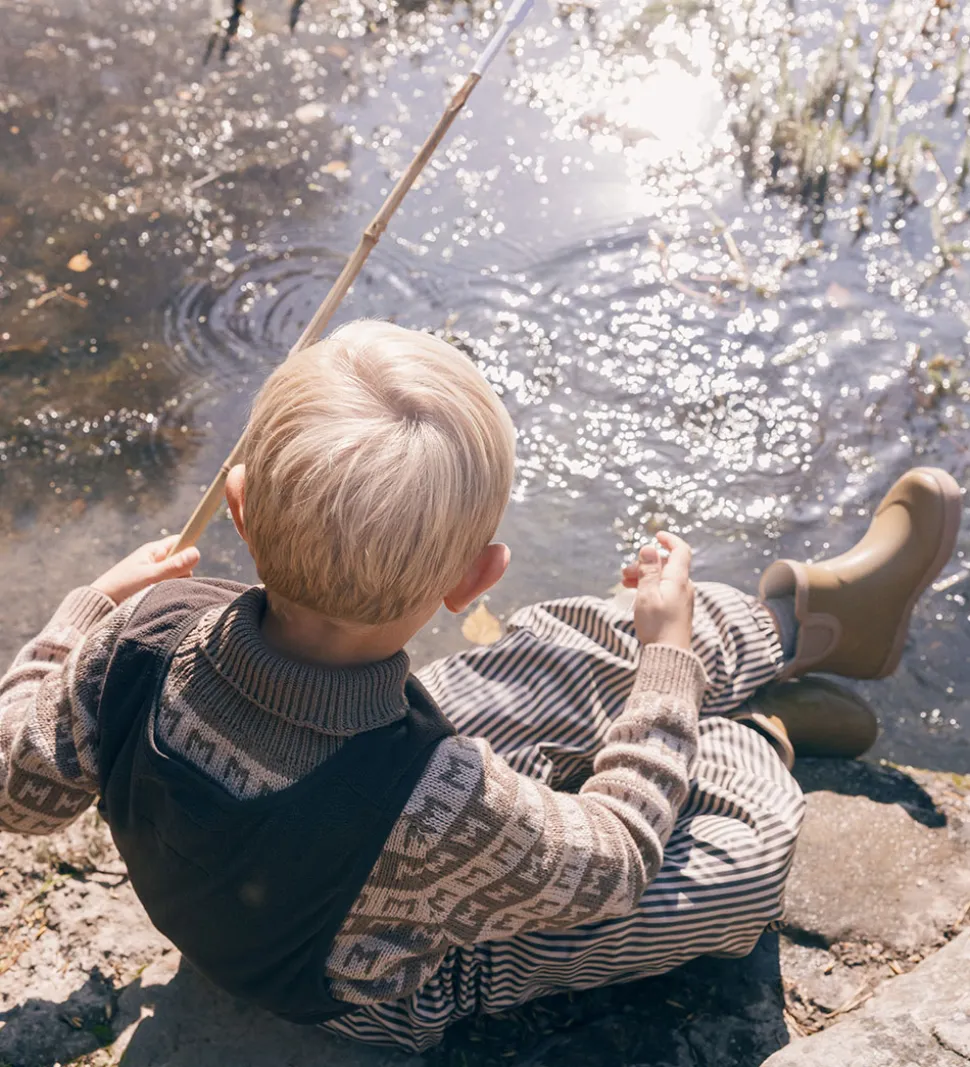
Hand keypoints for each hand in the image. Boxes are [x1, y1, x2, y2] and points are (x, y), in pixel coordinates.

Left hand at [91, 535, 200, 605]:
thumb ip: (174, 566)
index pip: (180, 541)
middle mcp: (156, 560)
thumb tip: (196, 552)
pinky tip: (160, 600)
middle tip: (171, 583)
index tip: (193, 560)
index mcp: (154, 550)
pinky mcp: (152, 588)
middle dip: (183, 573)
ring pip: (177, 577)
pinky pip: (170, 587)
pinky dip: (168, 593)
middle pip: (182, 561)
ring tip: (160, 594)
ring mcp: (154, 574)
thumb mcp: (150, 576)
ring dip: (174, 585)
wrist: (101, 605)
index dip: (189, 547)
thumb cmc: (122, 587)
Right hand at [620, 532, 693, 647]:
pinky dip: (649, 587)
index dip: (669, 539)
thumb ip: (648, 570)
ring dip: (644, 575)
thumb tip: (649, 548)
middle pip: (667, 565)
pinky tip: (636, 593)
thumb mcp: (647, 594)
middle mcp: (684, 586)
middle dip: (646, 563)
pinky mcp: (677, 609)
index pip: (680, 550)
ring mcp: (682, 598)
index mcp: (678, 579)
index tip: (656, 535)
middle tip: (625, 572)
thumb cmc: (657, 625)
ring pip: (663, 578)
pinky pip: (663, 590)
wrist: (669, 655)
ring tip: (625, 582)